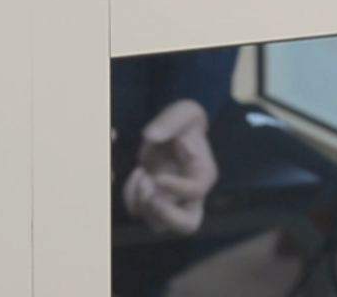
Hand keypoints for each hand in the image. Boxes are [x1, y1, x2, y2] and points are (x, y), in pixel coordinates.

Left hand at [122, 100, 217, 234]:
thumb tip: (151, 137)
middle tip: (151, 195)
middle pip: (188, 225)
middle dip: (165, 215)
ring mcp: (172, 199)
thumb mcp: (184, 112)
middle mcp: (191, 194)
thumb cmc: (184, 121)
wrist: (175, 129)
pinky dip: (131, 197)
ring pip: (159, 224)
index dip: (175, 187)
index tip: (157, 175)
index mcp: (204, 173)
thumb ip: (170, 122)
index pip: (195, 192)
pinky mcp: (154, 198)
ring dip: (143, 204)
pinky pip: (140, 211)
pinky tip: (136, 173)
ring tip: (141, 175)